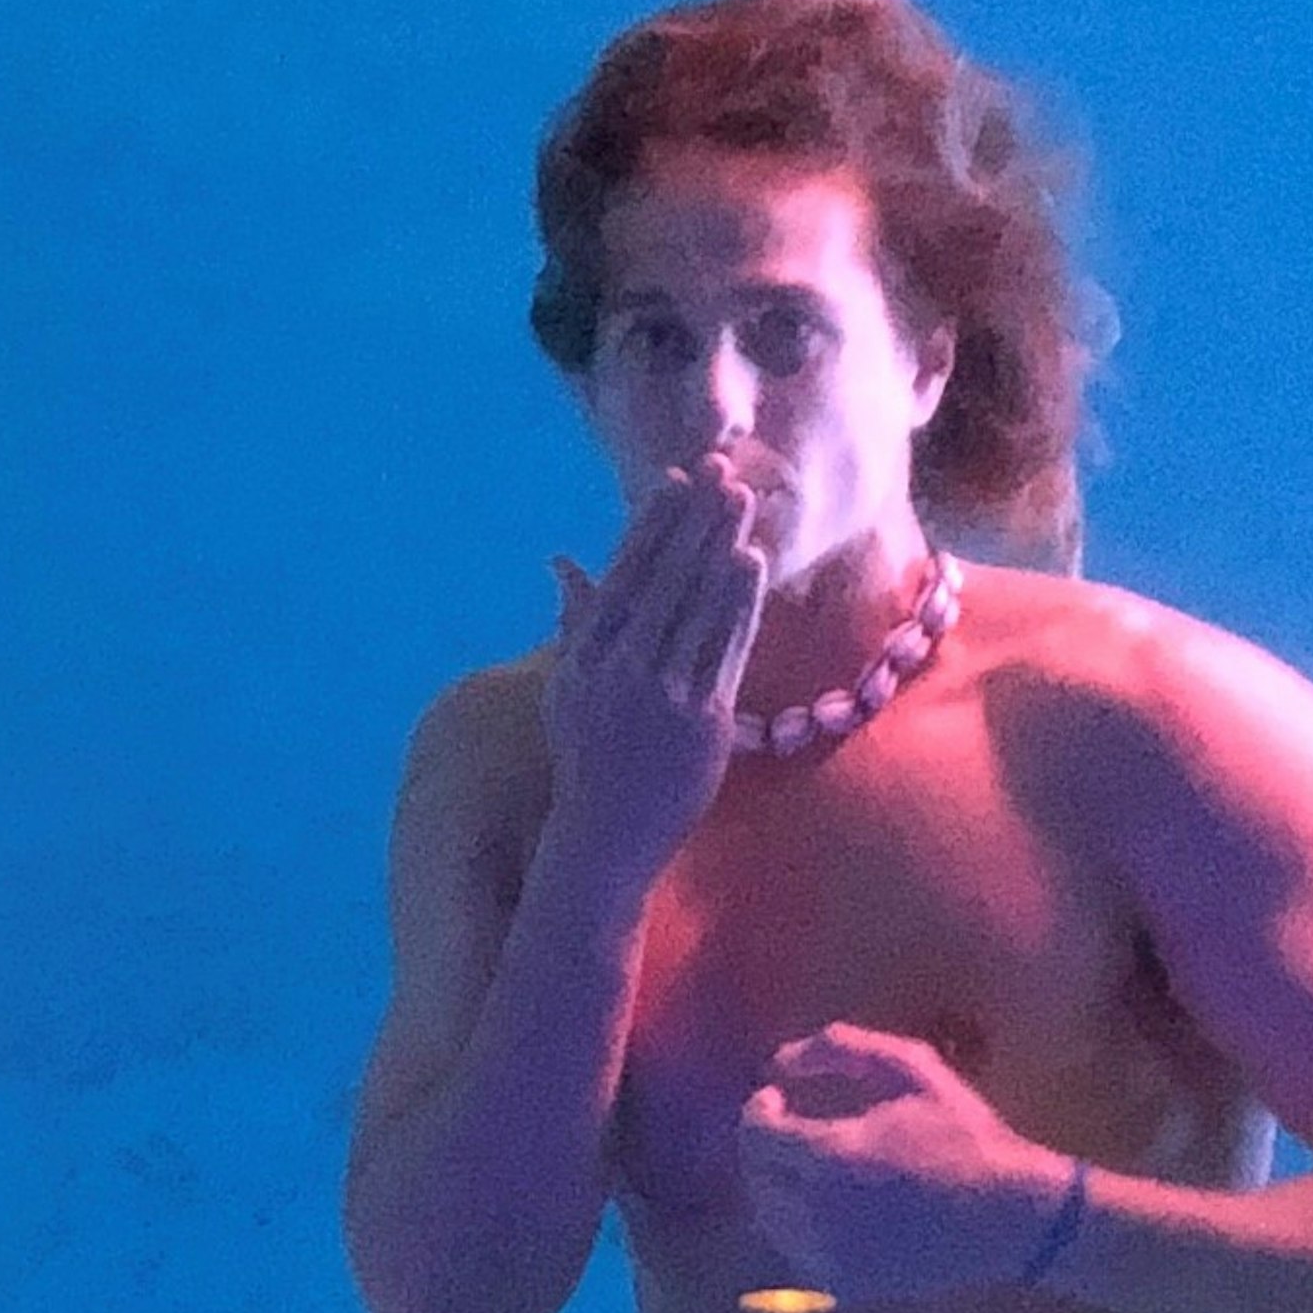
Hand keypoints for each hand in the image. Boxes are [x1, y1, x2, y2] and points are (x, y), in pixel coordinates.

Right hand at [539, 454, 772, 879]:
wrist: (603, 840)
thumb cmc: (587, 761)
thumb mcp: (568, 690)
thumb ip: (575, 622)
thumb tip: (562, 561)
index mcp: (584, 659)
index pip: (622, 575)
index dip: (652, 523)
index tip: (675, 477)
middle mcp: (618, 672)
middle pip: (664, 581)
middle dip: (694, 521)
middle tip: (721, 471)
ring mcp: (660, 698)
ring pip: (697, 608)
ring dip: (721, 547)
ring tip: (741, 502)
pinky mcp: (700, 723)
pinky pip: (725, 651)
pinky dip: (739, 604)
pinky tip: (751, 564)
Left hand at [736, 1022, 1086, 1301]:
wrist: (1012, 1217)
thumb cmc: (966, 1135)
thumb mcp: (913, 1069)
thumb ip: (841, 1049)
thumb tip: (779, 1061)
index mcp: (830, 1156)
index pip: (756, 1135)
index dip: (758, 1110)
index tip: (777, 1097)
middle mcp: (816, 1212)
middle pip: (756, 1177)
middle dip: (765, 1147)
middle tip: (792, 1128)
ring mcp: (828, 1254)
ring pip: (770, 1218)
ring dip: (776, 1186)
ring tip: (809, 1166)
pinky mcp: (845, 1284)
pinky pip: (796, 1252)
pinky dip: (797, 1226)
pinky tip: (828, 1208)